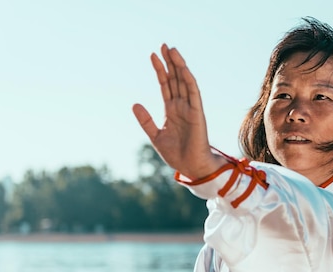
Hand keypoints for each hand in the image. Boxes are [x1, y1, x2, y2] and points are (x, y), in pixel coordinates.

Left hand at [133, 44, 224, 178]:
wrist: (191, 166)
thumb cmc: (176, 154)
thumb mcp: (155, 136)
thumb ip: (146, 120)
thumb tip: (135, 104)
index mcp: (171, 110)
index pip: (165, 85)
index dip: (160, 70)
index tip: (152, 55)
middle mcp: (182, 106)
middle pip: (175, 79)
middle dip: (170, 62)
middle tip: (164, 45)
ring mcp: (190, 108)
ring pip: (185, 82)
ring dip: (179, 66)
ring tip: (172, 50)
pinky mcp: (198, 114)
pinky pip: (194, 94)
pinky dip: (189, 80)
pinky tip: (183, 69)